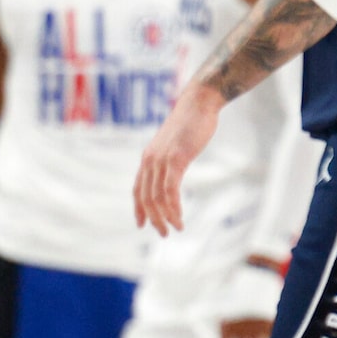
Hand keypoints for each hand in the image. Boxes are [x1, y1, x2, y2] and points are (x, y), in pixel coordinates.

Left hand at [134, 86, 223, 233]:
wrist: (198, 103)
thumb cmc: (191, 122)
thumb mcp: (176, 143)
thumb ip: (171, 157)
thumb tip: (174, 165)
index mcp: (148, 158)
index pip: (138, 189)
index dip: (139, 209)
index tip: (142, 225)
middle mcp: (150, 160)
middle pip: (145, 198)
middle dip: (154, 219)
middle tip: (164, 234)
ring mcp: (161, 160)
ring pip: (157, 197)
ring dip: (165, 216)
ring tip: (176, 228)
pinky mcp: (176, 159)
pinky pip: (170, 189)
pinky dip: (173, 206)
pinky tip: (179, 216)